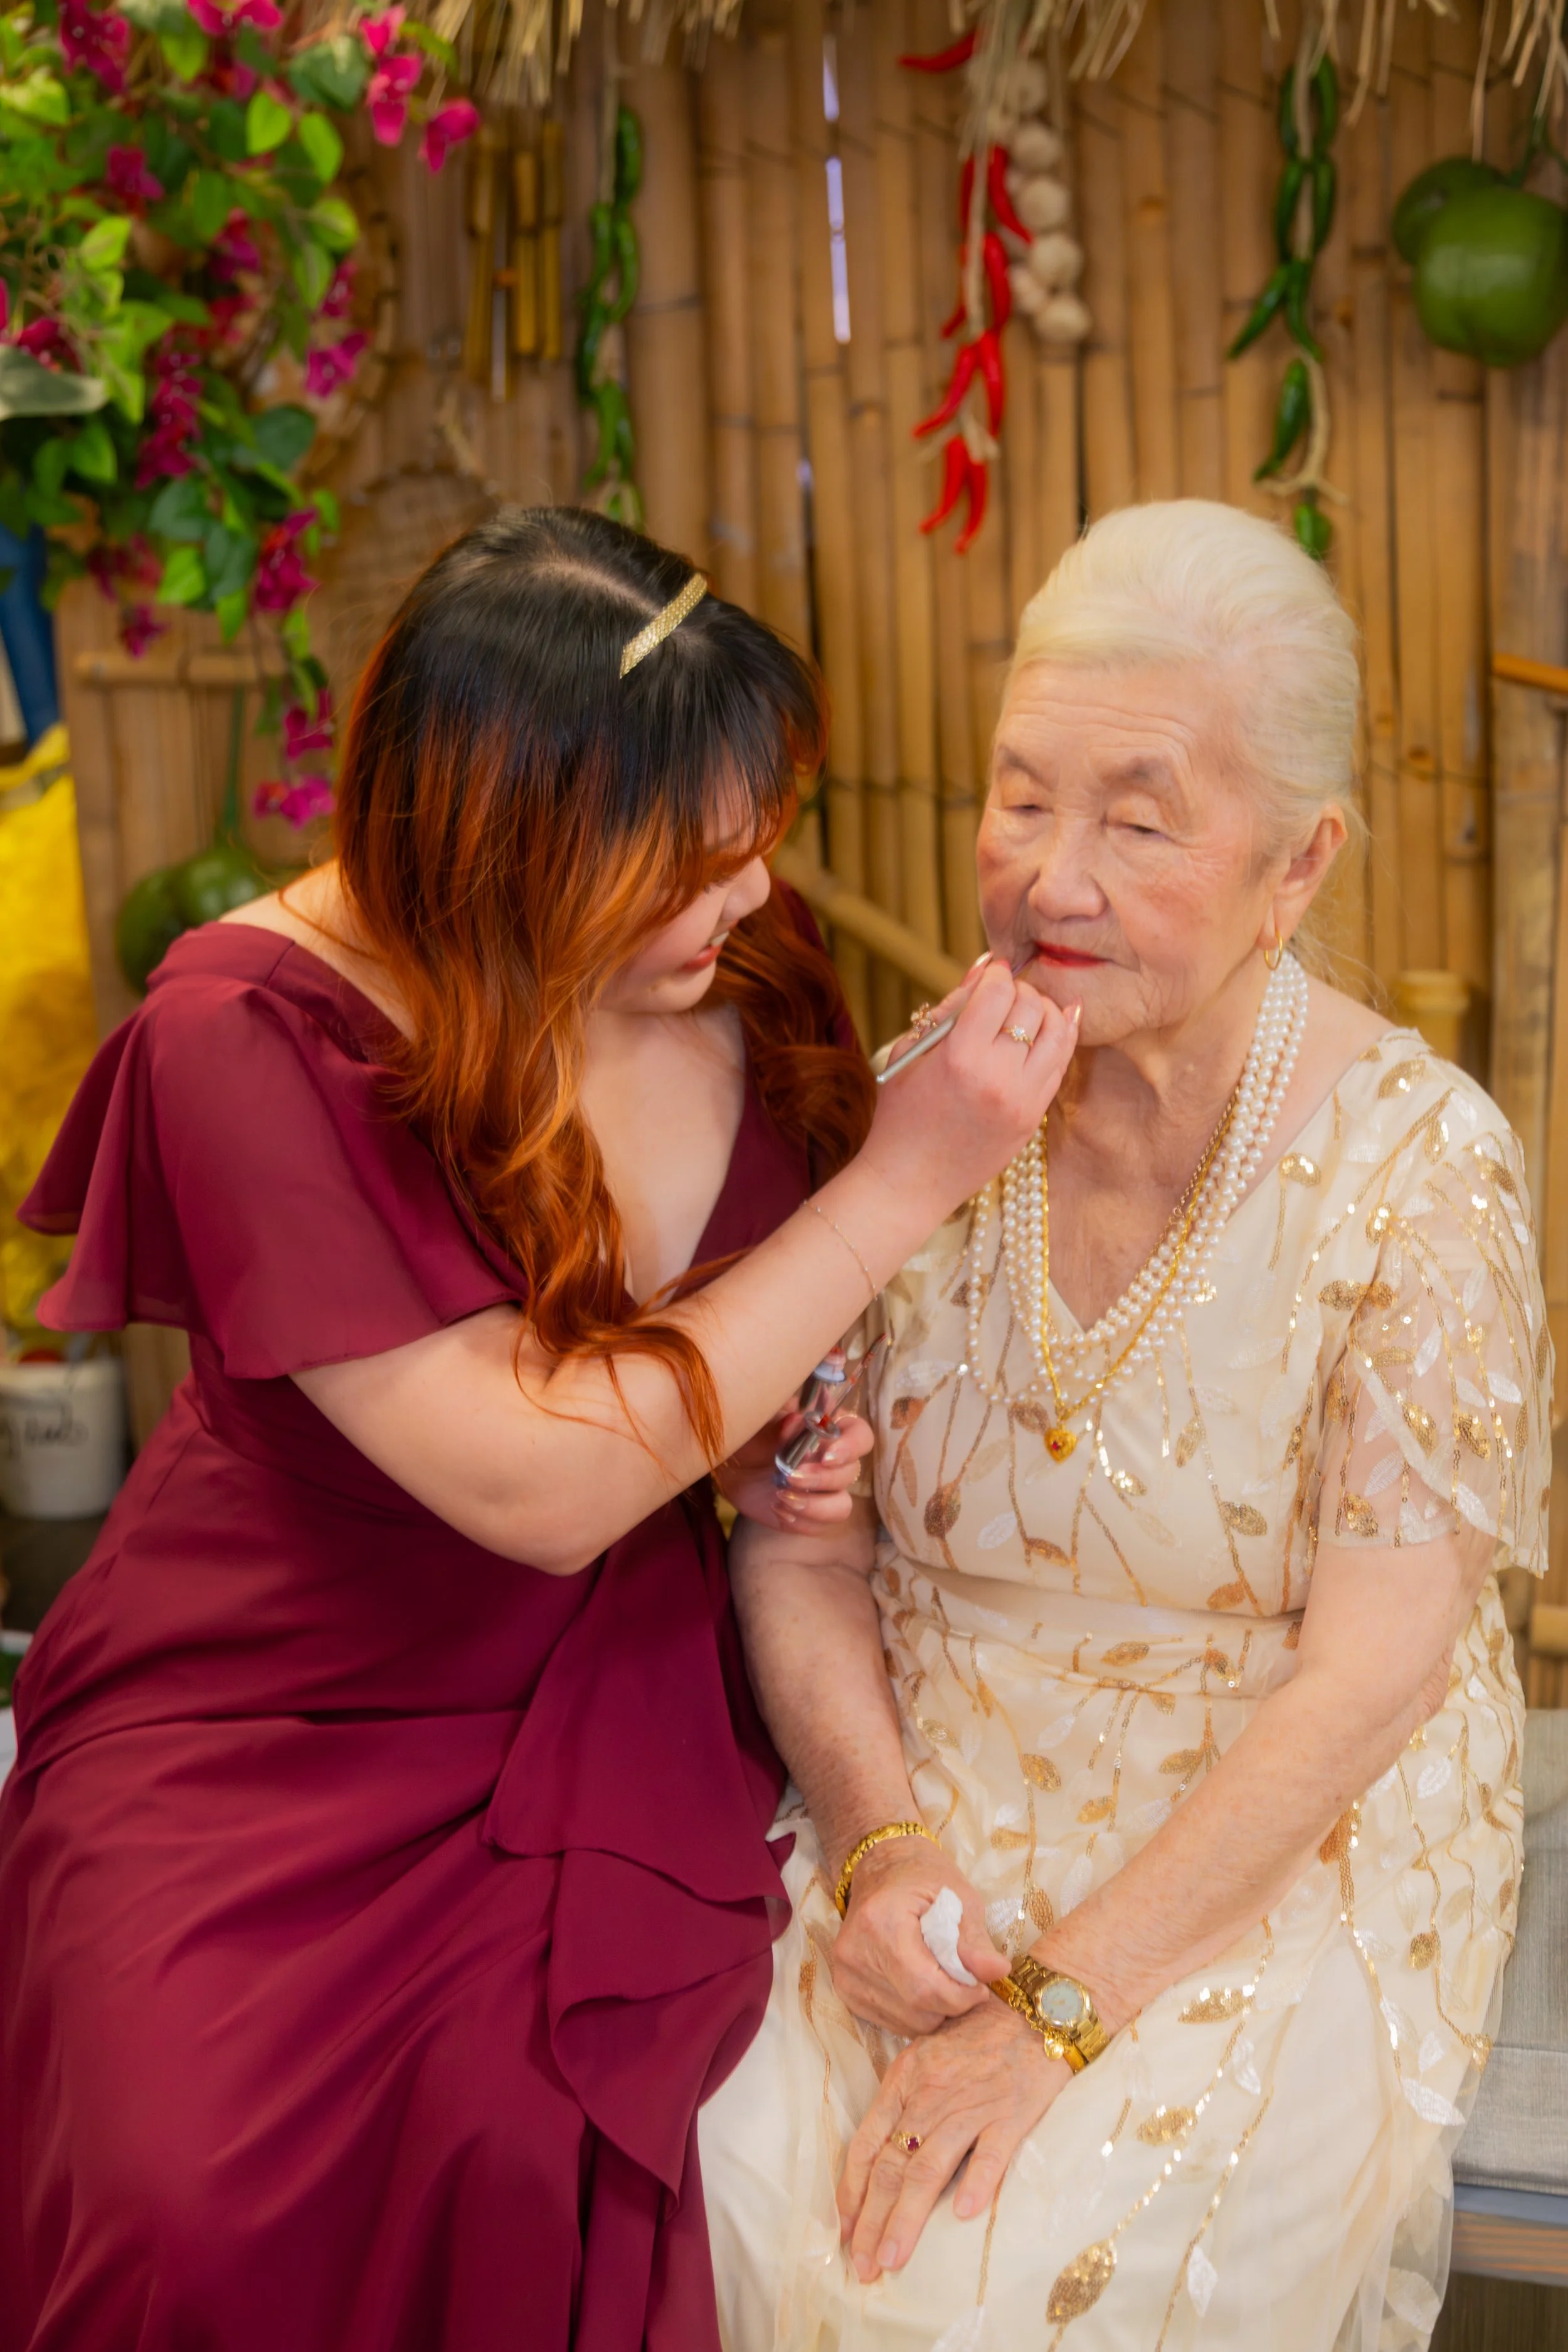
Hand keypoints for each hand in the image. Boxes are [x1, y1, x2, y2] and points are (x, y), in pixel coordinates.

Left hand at [715, 1409, 873, 1530]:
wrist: (732, 1467)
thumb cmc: (751, 1436)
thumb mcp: (759, 1425)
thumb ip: (779, 1424)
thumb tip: (796, 1420)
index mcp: (829, 1430)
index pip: (860, 1435)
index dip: (851, 1447)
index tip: (827, 1457)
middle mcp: (833, 1462)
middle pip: (850, 1474)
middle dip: (822, 1479)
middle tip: (791, 1477)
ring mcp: (825, 1491)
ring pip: (842, 1506)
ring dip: (815, 1506)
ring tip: (781, 1497)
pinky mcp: (811, 1515)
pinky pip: (819, 1527)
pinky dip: (799, 1521)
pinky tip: (777, 1508)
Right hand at [832, 1839, 1006, 2034]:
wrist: (878, 1868)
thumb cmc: (922, 1877)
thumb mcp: (958, 1897)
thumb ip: (974, 1940)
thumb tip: (998, 1972)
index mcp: (881, 1923)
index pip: (924, 1988)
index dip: (961, 1997)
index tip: (982, 1986)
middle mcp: (854, 1955)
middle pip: (917, 2011)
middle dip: (952, 2005)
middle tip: (965, 1980)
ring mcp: (846, 1976)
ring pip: (907, 2024)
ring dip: (935, 2011)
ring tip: (942, 1977)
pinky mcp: (846, 1991)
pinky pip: (893, 2023)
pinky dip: (916, 2012)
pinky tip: (922, 1982)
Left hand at [838, 1999, 1067, 2281]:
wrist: (1036, 2008)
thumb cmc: (980, 2034)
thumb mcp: (927, 2056)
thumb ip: (906, 2102)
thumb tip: (880, 2160)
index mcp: (905, 2079)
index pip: (867, 2143)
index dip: (852, 2191)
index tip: (844, 2232)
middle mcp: (930, 2094)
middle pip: (892, 2165)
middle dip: (872, 2220)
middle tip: (861, 2266)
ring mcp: (970, 2105)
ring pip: (929, 2168)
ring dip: (907, 2217)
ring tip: (892, 2258)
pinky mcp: (1011, 2113)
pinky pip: (990, 2152)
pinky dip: (976, 2182)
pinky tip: (963, 2214)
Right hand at [857, 956, 1078, 1227]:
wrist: (910, 1182)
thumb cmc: (901, 1113)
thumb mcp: (912, 1052)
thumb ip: (951, 1008)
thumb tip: (986, 968)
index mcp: (960, 1057)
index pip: (999, 993)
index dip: (997, 975)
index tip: (992, 974)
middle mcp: (998, 1077)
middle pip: (1031, 1007)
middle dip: (1019, 991)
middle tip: (1004, 996)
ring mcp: (1022, 1101)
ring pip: (1057, 1032)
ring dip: (1045, 1011)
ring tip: (1026, 1012)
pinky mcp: (1034, 1118)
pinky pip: (1060, 1065)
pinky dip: (1059, 1039)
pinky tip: (1053, 1025)